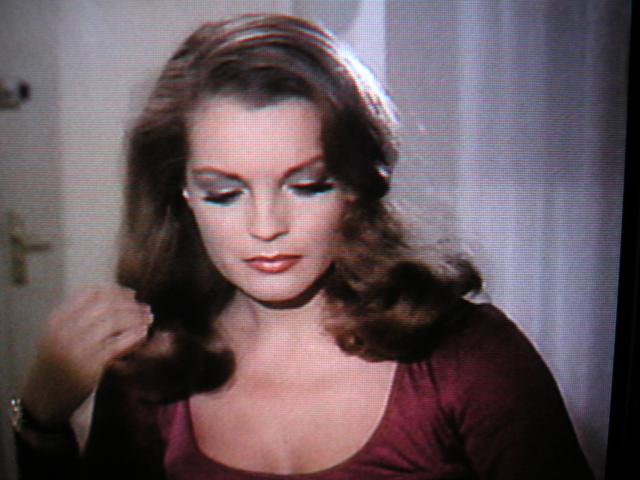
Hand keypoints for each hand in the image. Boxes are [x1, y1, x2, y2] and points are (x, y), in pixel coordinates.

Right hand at [18, 285, 152, 425]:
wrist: (44, 396)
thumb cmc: (58, 362)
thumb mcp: (61, 334)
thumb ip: (83, 316)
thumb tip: (121, 297)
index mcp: (58, 318)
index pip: (91, 293)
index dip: (115, 291)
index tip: (132, 294)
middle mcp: (65, 329)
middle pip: (105, 305)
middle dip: (130, 304)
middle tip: (146, 308)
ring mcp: (76, 347)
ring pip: (113, 321)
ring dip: (136, 317)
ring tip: (148, 319)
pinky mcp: (89, 365)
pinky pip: (117, 344)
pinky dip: (133, 336)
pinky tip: (143, 333)